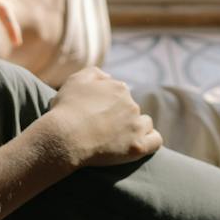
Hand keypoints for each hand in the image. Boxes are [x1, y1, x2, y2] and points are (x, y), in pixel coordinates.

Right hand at [40, 67, 161, 167]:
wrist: (63, 137)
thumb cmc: (66, 110)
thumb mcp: (75, 80)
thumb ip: (96, 73)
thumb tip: (110, 77)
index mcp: (119, 88)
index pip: (121, 94)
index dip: (110, 105)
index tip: (97, 115)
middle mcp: (131, 104)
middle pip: (132, 109)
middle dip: (121, 117)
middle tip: (102, 129)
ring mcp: (136, 126)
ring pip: (145, 123)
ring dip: (136, 127)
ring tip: (118, 138)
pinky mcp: (137, 146)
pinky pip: (155, 140)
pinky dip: (150, 141)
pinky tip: (138, 143)